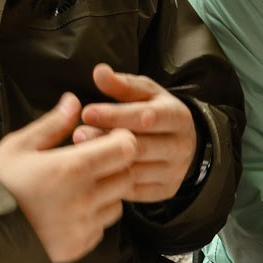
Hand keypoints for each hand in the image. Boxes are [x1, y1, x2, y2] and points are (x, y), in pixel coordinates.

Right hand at [0, 95, 138, 262]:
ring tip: (80, 189)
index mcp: (72, 168)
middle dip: (116, 167)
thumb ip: (53, 124)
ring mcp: (83, 226)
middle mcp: (84, 198)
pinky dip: (93, 218)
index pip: (126, 149)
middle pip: (127, 176)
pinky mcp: (79, 246)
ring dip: (107, 194)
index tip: (107, 140)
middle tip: (94, 164)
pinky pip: (101, 228)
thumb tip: (73, 102)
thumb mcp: (19, 145)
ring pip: (118, 204)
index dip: (121, 141)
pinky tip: (70, 211)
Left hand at [74, 62, 199, 204]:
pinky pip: (136, 191)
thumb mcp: (146, 94)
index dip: (115, 115)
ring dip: (107, 163)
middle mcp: (181, 146)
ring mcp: (175, 171)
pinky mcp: (166, 190)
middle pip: (140, 146)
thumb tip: (99, 71)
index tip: (87, 112)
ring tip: (82, 154)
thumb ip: (122, 84)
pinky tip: (96, 173)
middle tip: (78, 134)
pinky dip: (113, 183)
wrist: (184, 143)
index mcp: (178, 117)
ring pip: (136, 170)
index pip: (146, 117)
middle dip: (107, 140)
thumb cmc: (157, 113)